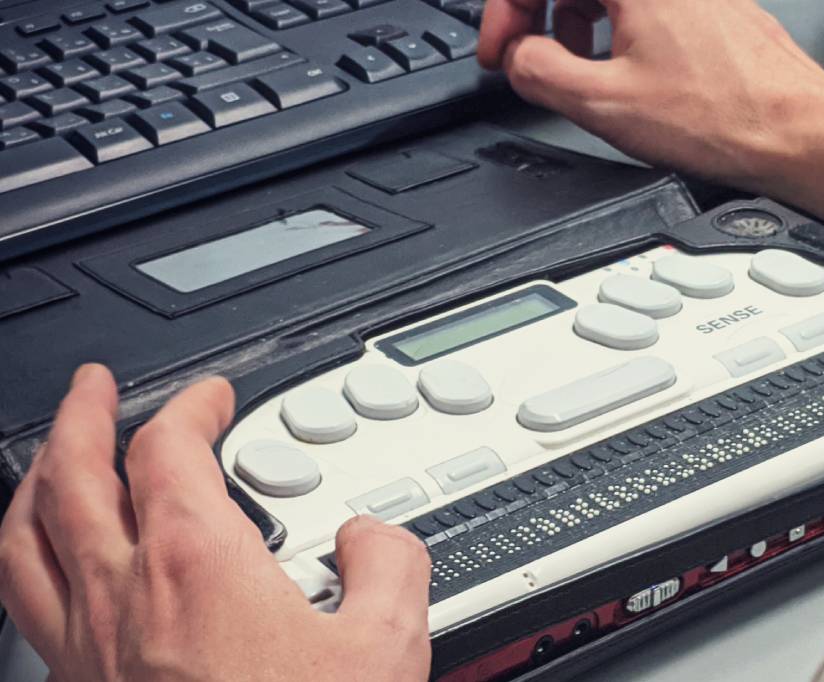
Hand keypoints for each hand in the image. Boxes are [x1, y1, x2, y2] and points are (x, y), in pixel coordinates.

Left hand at [0, 365, 430, 681]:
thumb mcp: (387, 646)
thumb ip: (390, 562)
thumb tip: (371, 535)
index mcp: (197, 567)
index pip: (170, 449)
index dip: (192, 407)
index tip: (213, 399)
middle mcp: (125, 599)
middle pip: (74, 476)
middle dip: (85, 416)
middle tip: (96, 385)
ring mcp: (86, 650)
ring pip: (27, 538)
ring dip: (39, 479)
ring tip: (54, 456)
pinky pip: (26, 605)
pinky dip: (31, 558)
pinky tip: (51, 565)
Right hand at [478, 0, 823, 187]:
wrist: (795, 133)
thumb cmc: (723, 118)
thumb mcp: (603, 104)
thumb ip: (538, 70)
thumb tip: (518, 56)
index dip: (506, 11)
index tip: (500, 49)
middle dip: (538, 13)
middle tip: (523, 55)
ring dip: (574, 21)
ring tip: (575, 67)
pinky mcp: (709, 7)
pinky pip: (644, 3)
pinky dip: (615, 27)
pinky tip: (620, 69)